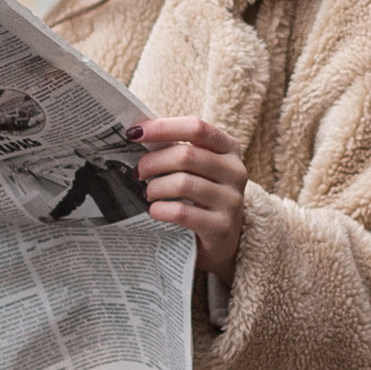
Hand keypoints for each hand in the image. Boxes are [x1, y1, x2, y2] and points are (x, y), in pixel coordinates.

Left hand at [132, 117, 246, 282]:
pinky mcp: (221, 227)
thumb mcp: (199, 169)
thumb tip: (138, 134)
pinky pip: (182, 212)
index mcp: (229, 149)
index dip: (163, 128)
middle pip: (186, 156)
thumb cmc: (203, 197)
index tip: (135, 132)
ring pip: (183, 183)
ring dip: (156, 187)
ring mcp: (231, 201)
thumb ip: (177, 150)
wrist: (224, 241)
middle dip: (153, 162)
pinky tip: (155, 211)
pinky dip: (161, 209)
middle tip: (138, 172)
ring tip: (148, 193)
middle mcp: (235, 172)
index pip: (196, 128)